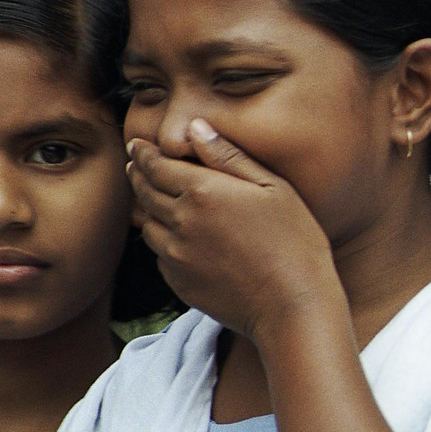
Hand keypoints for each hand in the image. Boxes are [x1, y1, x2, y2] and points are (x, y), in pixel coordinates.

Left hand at [129, 118, 343, 340]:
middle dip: (138, 175)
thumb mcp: (273, 187)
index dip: (144, 153)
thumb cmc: (295, 241)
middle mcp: (180, 221)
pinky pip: (159, 254)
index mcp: (203, 191)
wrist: (291, 304)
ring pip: (146, 224)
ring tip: (153, 199)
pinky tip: (176, 237)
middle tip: (136, 165)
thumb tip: (196, 127)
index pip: (157, 165)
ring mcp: (175, 255)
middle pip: (144, 192)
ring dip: (146, 208)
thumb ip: (229, 156)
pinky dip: (161, 240)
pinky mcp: (178, 282)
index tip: (138, 145)